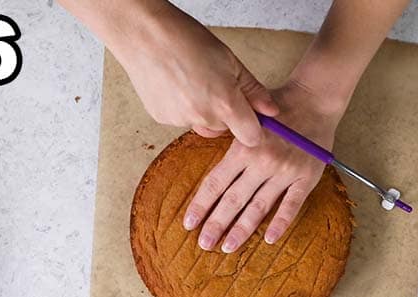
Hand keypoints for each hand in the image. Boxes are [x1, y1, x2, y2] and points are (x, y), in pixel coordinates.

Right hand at [107, 3, 277, 146]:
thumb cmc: (187, 41)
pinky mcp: (162, 119)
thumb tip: (271, 109)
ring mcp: (180, 120)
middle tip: (216, 84)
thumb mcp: (230, 61)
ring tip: (192, 80)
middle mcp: (203, 117)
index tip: (252, 117)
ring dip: (202, 110)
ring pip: (202, 123)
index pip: (251, 136)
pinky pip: (181, 119)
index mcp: (225, 103)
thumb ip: (252, 90)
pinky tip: (175, 85)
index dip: (254, 128)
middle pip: (225, 129)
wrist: (146, 38)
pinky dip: (182, 107)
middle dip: (225, 113)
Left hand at [184, 80, 342, 252]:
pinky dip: (281, 223)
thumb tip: (205, 157)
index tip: (189, 223)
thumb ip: (228, 140)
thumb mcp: (244, 118)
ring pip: (258, 207)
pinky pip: (292, 204)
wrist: (314, 98)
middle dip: (216, 224)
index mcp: (243, 149)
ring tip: (227, 247)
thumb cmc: (275, 109)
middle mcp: (263, 163)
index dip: (201, 205)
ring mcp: (285, 172)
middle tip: (204, 244)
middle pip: (233, 200)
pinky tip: (268, 239)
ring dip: (241, 230)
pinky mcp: (307, 177)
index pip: (216, 184)